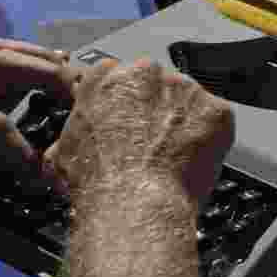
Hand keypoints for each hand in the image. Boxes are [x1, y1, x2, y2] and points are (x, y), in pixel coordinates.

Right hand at [43, 57, 234, 202]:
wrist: (132, 203)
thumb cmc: (97, 181)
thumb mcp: (60, 154)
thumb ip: (70, 134)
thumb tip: (66, 147)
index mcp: (104, 76)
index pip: (116, 78)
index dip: (123, 103)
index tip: (126, 122)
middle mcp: (144, 73)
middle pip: (154, 84)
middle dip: (154, 108)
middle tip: (150, 142)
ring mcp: (182, 88)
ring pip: (186, 100)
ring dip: (182, 121)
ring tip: (173, 155)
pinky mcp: (214, 110)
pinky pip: (216, 119)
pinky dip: (210, 137)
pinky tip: (195, 158)